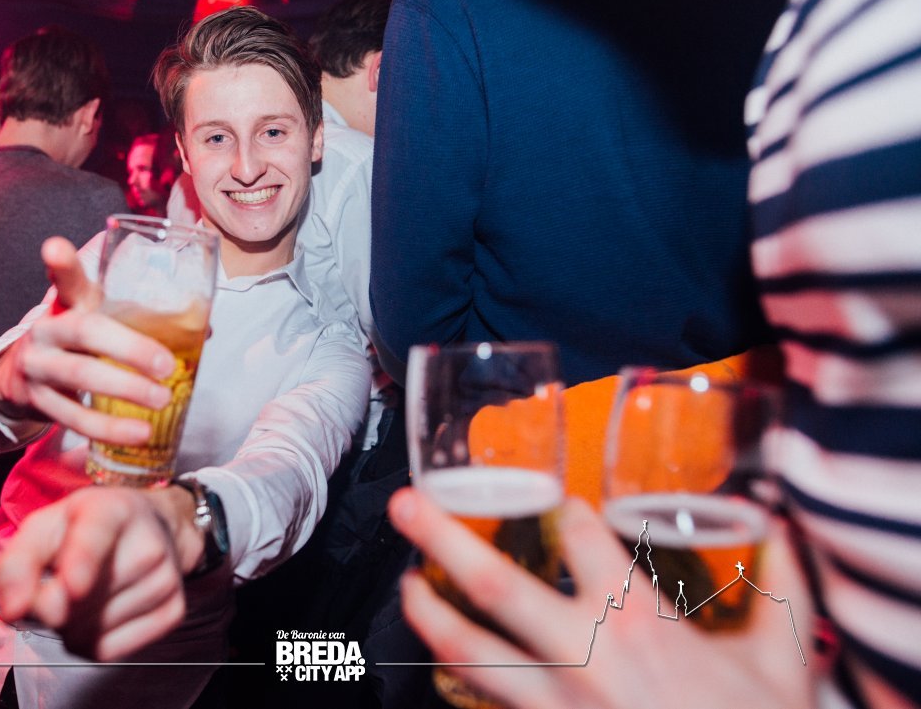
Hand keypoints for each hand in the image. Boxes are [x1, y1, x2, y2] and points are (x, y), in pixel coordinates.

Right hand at [0, 237, 174, 444]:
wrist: (21, 380)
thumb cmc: (77, 345)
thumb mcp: (99, 322)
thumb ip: (140, 319)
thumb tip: (205, 329)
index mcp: (68, 304)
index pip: (66, 280)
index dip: (61, 264)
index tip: (55, 247)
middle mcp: (48, 330)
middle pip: (85, 331)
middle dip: (130, 347)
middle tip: (167, 366)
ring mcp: (38, 366)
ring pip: (80, 376)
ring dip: (126, 389)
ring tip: (162, 400)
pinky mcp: (38, 402)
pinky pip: (74, 417)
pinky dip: (110, 428)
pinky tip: (139, 434)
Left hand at [0, 484, 202, 659]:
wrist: (151, 528)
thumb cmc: (88, 528)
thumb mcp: (45, 527)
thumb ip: (17, 562)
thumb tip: (12, 609)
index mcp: (112, 509)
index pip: (97, 535)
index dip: (82, 562)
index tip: (72, 587)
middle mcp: (148, 543)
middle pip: (79, 601)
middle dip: (50, 604)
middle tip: (58, 581)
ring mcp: (166, 579)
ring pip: (90, 631)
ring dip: (69, 625)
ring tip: (83, 593)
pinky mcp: (173, 612)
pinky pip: (108, 651)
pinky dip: (90, 641)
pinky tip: (98, 613)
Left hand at [388, 488, 815, 708]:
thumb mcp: (782, 658)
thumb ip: (783, 586)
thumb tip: (785, 530)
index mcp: (638, 618)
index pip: (577, 534)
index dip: (561, 508)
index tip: (555, 502)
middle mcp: (584, 654)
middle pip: (495, 582)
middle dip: (443, 536)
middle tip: (405, 501)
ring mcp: (556, 702)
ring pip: (470, 652)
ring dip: (430, 614)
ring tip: (405, 585)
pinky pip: (490, 706)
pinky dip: (462, 681)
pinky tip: (448, 662)